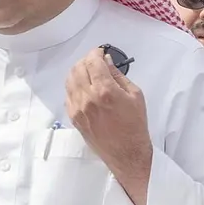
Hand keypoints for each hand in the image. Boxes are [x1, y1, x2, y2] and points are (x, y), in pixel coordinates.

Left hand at [65, 47, 152, 204]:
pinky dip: (74, 86)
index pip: (93, 62)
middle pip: (78, 68)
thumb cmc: (135, 124)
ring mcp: (78, 109)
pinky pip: (68, 94)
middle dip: (87, 60)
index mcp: (105, 91)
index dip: (96, 53)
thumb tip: (107, 62)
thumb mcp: (135, 95)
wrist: (126, 152)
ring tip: (89, 72)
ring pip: (70, 80)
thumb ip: (118, 76)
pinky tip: (85, 87)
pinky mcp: (74, 118)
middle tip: (96, 61)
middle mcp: (88, 98)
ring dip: (78, 71)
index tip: (101, 52)